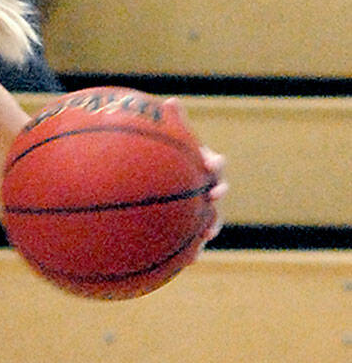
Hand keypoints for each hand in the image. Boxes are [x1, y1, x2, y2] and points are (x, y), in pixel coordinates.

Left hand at [163, 98, 227, 252]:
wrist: (147, 186)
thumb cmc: (157, 157)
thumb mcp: (161, 141)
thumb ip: (168, 125)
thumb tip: (172, 100)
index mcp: (198, 167)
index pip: (214, 164)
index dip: (214, 164)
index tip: (210, 164)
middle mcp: (202, 188)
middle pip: (216, 195)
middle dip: (217, 200)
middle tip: (212, 202)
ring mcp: (196, 209)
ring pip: (208, 220)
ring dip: (209, 228)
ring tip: (204, 236)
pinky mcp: (186, 229)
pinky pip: (191, 241)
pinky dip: (193, 251)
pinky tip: (188, 262)